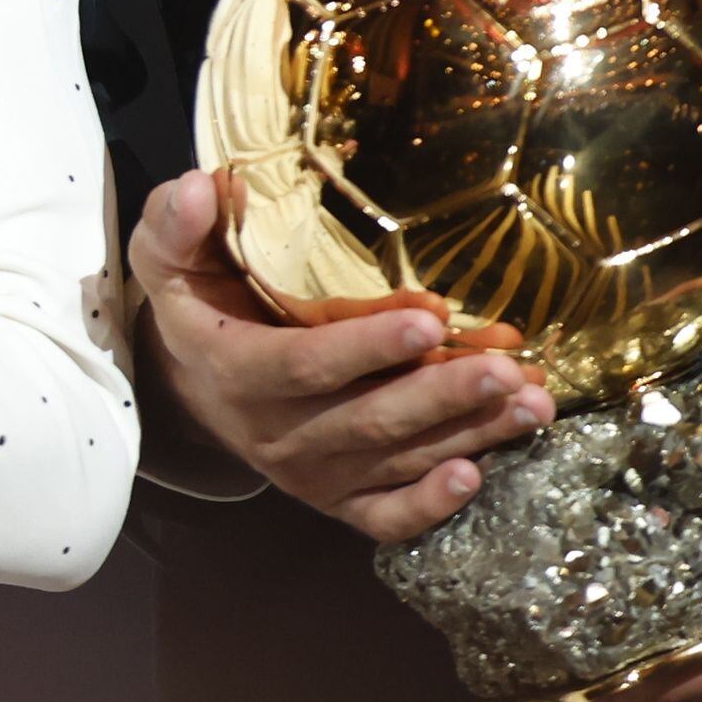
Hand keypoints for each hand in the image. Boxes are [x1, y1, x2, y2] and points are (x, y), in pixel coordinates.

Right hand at [127, 170, 551, 540]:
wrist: (192, 385)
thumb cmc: (196, 303)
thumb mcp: (168, 256)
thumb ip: (177, 222)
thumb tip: (203, 185)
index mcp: (237, 369)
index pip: (306, 364)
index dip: (367, 346)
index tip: (430, 317)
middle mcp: (277, 433)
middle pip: (368, 420)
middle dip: (443, 395)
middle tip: (509, 369)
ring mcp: (311, 474)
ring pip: (394, 460)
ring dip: (468, 435)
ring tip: (534, 403)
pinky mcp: (336, 499)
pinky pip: (383, 516)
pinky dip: (429, 506)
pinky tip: (479, 476)